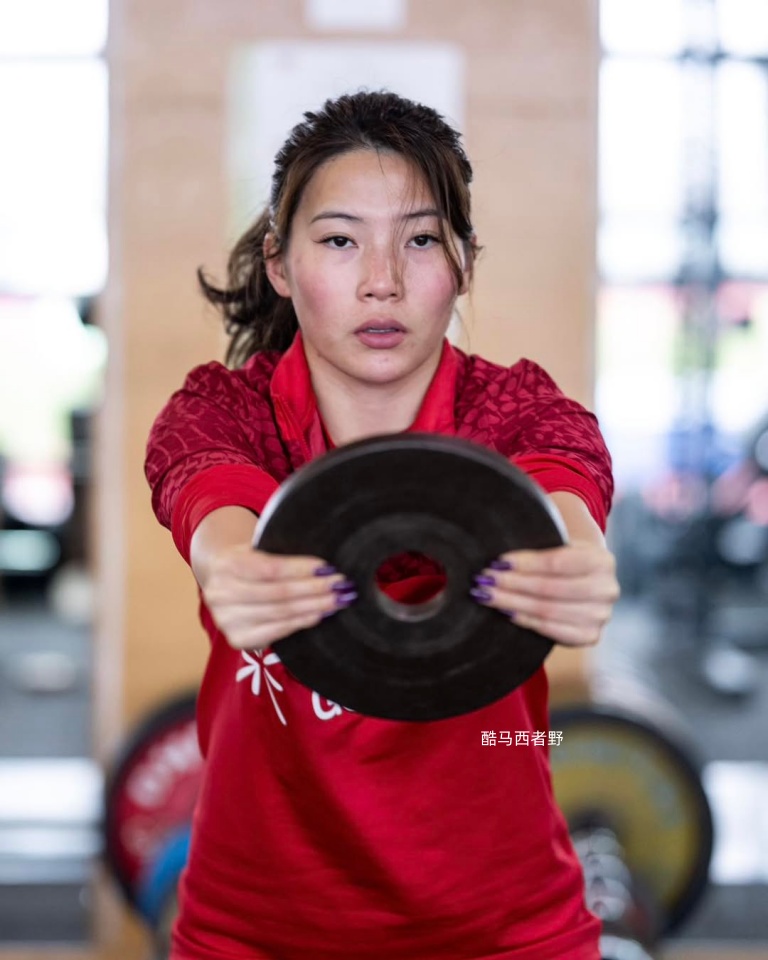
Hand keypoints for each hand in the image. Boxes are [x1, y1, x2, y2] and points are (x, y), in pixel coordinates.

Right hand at [200, 545, 355, 650]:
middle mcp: (221, 594)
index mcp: (226, 564)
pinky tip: (320, 615)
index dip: (301, 569)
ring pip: (281, 613)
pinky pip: (277, 631)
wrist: (221, 583)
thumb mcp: (257, 548)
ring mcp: (227, 620)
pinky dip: (302, 622)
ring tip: (337, 600)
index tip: (328, 568)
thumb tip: (324, 563)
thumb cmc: (249, 562)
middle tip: (341, 585)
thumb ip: (281, 551)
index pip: (271, 568)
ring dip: (314, 606)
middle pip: (278, 593)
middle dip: (314, 589)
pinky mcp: (238, 640)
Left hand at [470, 541, 619, 646]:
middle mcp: (607, 590)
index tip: (497, 562)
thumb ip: (537, 545)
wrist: (586, 580)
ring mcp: (601, 616)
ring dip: (512, 603)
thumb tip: (500, 557)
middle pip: (549, 589)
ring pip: (547, 611)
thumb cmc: (565, 559)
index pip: (556, 563)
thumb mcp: (559, 544)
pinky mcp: (589, 636)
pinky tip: (506, 612)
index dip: (524, 564)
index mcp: (602, 560)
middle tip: (484, 580)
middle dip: (512, 584)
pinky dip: (525, 620)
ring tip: (487, 595)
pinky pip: (551, 630)